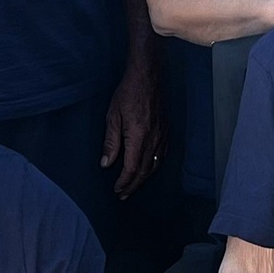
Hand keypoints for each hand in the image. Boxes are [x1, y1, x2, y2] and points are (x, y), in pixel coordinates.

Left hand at [102, 62, 165, 198]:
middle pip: (144, 171)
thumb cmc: (128, 94)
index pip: (131, 168)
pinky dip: (155, 165)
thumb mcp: (113, 117)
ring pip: (155, 165)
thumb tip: (106, 164)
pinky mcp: (167, 130)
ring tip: (135, 185)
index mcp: (138, 138)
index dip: (124, 182)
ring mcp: (163, 135)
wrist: (148, 77)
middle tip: (124, 195)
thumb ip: (111, 142)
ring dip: (144, 178)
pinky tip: (149, 167)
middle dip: (133, 185)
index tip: (117, 190)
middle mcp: (153, 140)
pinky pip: (163, 154)